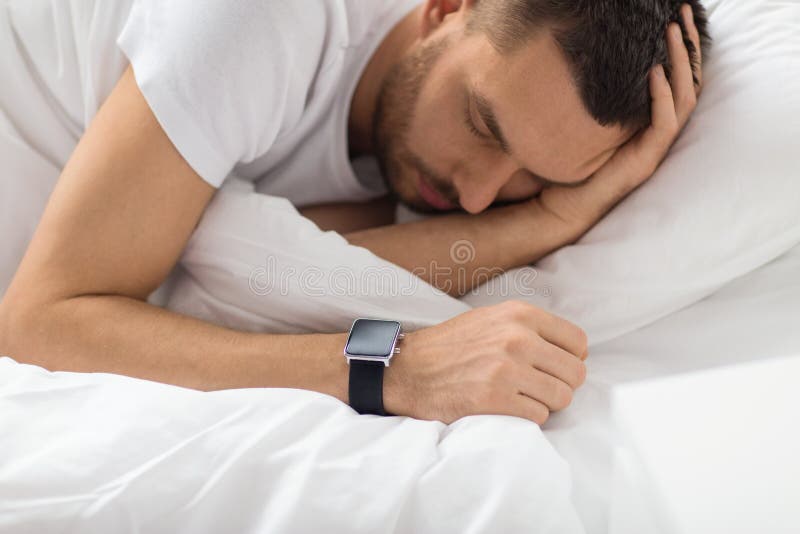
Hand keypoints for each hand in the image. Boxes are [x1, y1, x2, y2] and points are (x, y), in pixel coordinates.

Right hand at [383, 301, 588, 424]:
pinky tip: (507, 408)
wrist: (408, 369)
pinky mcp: (495, 399)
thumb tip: (574, 350)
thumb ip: (529, 328)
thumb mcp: (491, 318)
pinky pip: (539, 416)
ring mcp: (507, 369)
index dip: (570, 359)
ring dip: (545, 403)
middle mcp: (517, 338)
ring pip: (561, 397)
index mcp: (519, 314)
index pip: (578, 342)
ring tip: (521, 398)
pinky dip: (528, 417)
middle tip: (537, 388)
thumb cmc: (450, 346)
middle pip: (575, 373)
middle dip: (561, 385)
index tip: (553, 368)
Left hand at [537, 3, 703, 228]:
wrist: (563, 203)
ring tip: (671, 31)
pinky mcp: (646, 160)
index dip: (684, 47)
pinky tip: (653, 70)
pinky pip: (664, 122)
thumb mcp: (590, 119)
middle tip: (685, 12)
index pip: (680, 78)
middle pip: (690, 82)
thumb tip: (593, 57)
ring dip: (679, 62)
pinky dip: (661, 94)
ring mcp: (657, 147)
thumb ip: (602, 94)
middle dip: (689, 46)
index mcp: (653, 121)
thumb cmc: (574, 162)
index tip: (679, 16)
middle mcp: (661, 132)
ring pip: (684, 98)